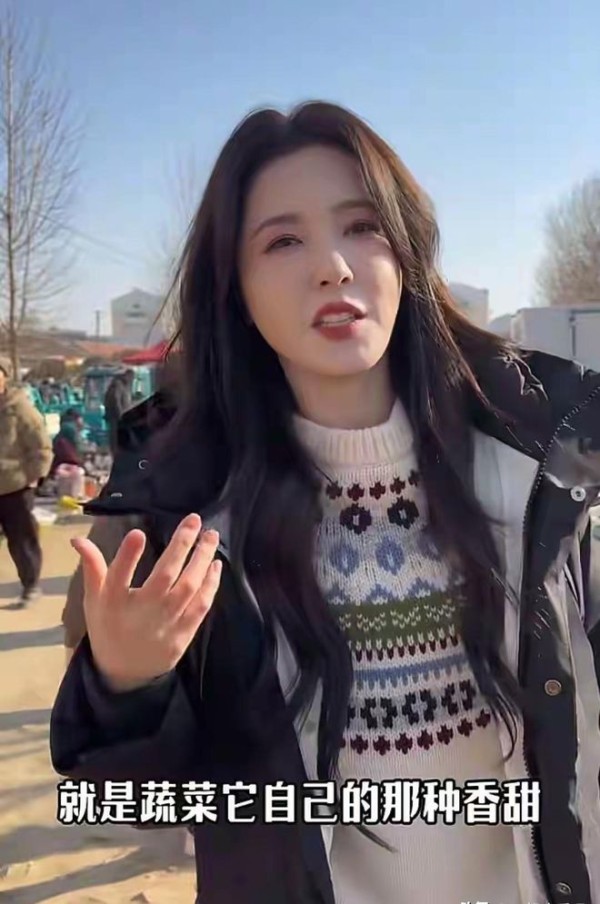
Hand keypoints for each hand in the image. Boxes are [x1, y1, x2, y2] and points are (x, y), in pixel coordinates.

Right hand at [71, 514, 221, 691]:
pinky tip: (215, 564)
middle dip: (181, 544)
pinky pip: (201, 606)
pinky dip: (210, 584)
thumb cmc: (108, 627)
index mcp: (114, 603)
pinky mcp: (184, 633)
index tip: (137, 533)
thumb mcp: (93, 599)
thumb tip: (77, 539)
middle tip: (194, 519)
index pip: (118, 577)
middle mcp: (142, 612)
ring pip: (189, 587)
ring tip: (211, 534)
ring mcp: (166, 623)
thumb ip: (92, 567)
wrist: (125, 672)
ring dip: (202, 559)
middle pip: (165, 575)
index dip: (127, 556)